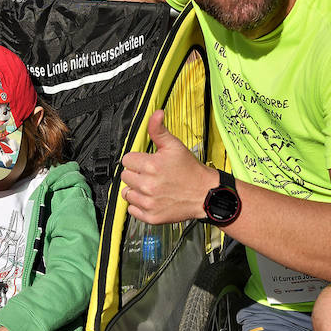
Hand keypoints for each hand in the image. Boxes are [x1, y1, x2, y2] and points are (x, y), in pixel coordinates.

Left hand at [120, 110, 218, 224]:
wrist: (205, 194)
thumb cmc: (190, 169)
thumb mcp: (174, 146)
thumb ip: (159, 130)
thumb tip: (155, 113)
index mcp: (151, 166)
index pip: (127, 160)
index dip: (137, 159)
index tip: (148, 162)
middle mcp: (148, 185)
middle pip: (125, 176)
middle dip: (136, 173)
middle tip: (151, 174)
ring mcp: (149, 203)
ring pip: (127, 193)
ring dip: (135, 190)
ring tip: (151, 187)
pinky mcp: (151, 217)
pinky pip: (132, 210)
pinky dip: (139, 205)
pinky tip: (151, 199)